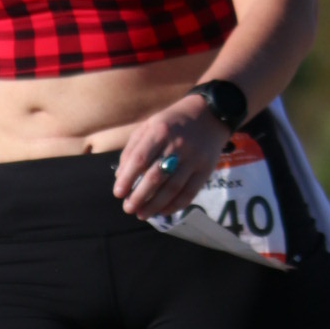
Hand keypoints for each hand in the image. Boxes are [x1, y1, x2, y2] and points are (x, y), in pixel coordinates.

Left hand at [112, 92, 231, 219]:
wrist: (210, 114)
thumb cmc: (173, 121)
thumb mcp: (150, 125)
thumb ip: (133, 149)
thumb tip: (121, 177)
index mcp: (160, 131)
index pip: (140, 159)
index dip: (127, 179)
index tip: (118, 193)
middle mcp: (178, 146)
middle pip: (156, 177)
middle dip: (139, 196)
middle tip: (128, 208)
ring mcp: (194, 159)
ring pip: (172, 188)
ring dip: (155, 205)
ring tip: (142, 214)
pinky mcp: (206, 170)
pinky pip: (189, 193)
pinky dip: (175, 206)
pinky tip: (163, 211)